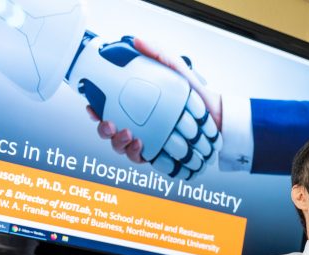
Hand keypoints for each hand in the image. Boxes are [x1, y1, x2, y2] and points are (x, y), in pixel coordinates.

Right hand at [87, 37, 222, 163]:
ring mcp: (148, 140)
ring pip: (123, 148)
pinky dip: (137, 155)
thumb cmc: (195, 93)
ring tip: (129, 136)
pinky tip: (141, 147)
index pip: (107, 109)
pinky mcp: (160, 155)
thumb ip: (158, 54)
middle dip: (104, 130)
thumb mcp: (176, 69)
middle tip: (110, 124)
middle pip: (110, 132)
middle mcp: (139, 124)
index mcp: (136, 106)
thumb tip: (137, 41)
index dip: (95, 110)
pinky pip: (142, 159)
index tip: (92, 106)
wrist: (217, 116)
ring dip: (119, 144)